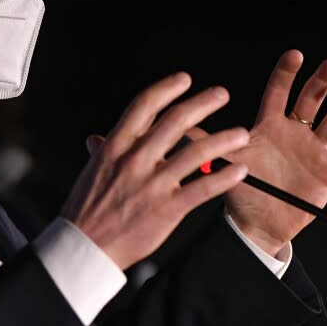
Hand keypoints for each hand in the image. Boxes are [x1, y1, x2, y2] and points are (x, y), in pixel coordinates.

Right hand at [61, 72, 249, 269]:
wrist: (85, 246)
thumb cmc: (86, 209)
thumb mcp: (92, 172)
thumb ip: (102, 152)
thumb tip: (97, 139)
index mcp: (116, 146)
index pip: (144, 106)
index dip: (166, 89)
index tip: (184, 79)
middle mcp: (135, 159)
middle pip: (175, 122)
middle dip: (203, 104)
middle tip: (222, 94)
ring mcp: (152, 184)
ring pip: (195, 153)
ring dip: (222, 140)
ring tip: (241, 134)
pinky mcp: (167, 208)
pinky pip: (202, 189)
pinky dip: (223, 177)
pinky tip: (239, 170)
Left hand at [219, 49, 326, 256]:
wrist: (260, 224)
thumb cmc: (243, 190)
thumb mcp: (225, 163)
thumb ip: (206, 144)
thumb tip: (177, 127)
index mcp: (269, 126)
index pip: (278, 92)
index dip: (286, 74)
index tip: (294, 55)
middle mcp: (294, 132)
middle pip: (310, 101)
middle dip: (321, 82)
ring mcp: (314, 150)